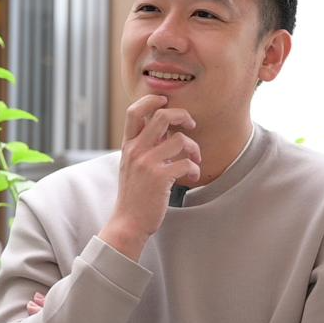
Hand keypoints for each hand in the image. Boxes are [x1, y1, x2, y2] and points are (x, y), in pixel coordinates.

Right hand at [99, 95, 200, 259]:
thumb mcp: (132, 167)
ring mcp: (147, 163)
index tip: (166, 101)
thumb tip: (167, 132)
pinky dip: (195, 169)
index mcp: (128, 146)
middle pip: (162, 116)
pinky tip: (192, 177)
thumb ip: (145, 147)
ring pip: (180, 139)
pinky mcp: (160, 178)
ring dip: (194, 148)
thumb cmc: (134, 196)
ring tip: (195, 159)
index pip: (134, 111)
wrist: (128, 223)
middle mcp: (135, 150)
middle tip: (191, 124)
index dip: (152, 100)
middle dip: (183, 115)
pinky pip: (187, 163)